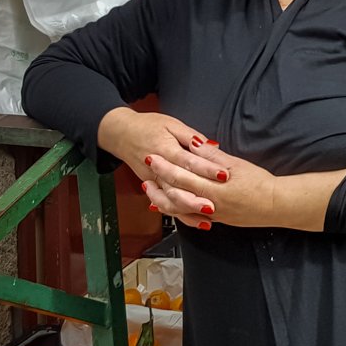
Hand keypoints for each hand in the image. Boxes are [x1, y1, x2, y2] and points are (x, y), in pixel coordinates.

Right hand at [96, 107, 219, 227]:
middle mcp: (158, 169)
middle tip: (214, 206)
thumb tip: (212, 146)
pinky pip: (165, 204)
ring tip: (207, 219)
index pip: (188, 161)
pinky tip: (195, 222)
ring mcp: (153, 180)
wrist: (121, 133)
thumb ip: (192, 136)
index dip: (206, 169)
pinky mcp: (152, 188)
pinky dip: (180, 215)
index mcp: (165, 149)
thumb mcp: (172, 124)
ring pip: (170, 200)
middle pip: (177, 187)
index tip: (223, 174)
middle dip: (196, 198)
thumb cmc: (148, 126)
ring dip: (188, 211)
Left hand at [147, 135, 279, 229]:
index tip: (153, 156)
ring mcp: (210, 215)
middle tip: (147, 168)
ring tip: (151, 189)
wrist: (275, 205)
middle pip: (175, 192)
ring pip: (178, 209)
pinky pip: (188, 216)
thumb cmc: (259, 183)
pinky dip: (175, 210)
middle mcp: (208, 204)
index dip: (165, 166)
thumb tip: (193, 144)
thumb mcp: (236, 164)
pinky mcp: (215, 220)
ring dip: (162, 199)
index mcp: (213, 188)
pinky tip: (167, 205)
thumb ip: (211, 156)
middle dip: (159, 179)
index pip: (182, 176)